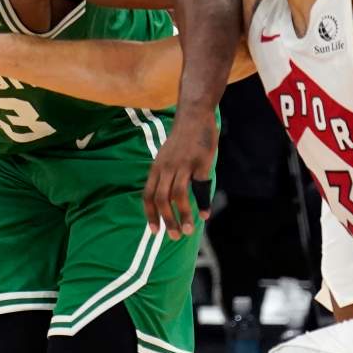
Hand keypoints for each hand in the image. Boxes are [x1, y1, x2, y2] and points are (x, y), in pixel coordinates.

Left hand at [143, 106, 217, 239]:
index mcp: (156, 168)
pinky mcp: (200, 162)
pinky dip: (203, 203)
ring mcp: (183, 165)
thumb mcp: (165, 158)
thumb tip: (167, 200)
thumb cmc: (181, 140)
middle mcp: (166, 168)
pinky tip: (205, 214)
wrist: (193, 116)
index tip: (154, 232)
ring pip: (179, 195)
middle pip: (161, 199)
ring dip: (183, 215)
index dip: (149, 214)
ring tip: (189, 231)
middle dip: (167, 220)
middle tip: (174, 236)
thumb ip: (165, 176)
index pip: (147, 195)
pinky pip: (201, 187)